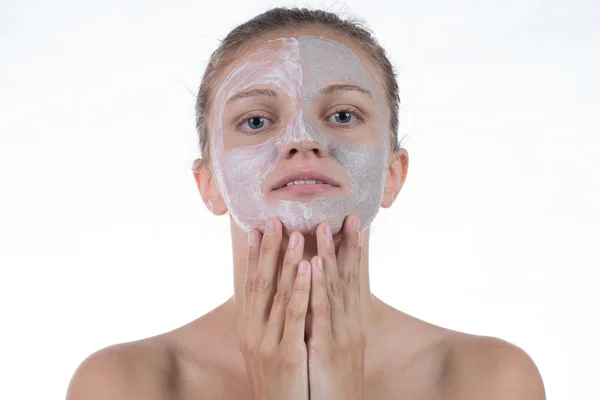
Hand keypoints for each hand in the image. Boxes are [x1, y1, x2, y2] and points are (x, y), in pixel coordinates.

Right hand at [239, 217, 310, 399]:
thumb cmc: (279, 380)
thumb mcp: (267, 347)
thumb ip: (269, 320)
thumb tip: (275, 293)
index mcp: (249, 328)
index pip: (251, 284)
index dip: (255, 256)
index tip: (258, 229)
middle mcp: (254, 331)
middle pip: (262, 282)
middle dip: (269, 250)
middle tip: (275, 219)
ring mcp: (268, 343)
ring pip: (279, 294)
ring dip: (288, 262)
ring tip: (296, 234)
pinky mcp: (287, 355)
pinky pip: (295, 316)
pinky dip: (302, 289)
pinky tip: (309, 268)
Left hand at [306, 214, 365, 399]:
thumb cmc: (333, 383)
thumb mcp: (335, 348)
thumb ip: (329, 322)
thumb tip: (321, 298)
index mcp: (350, 324)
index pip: (352, 280)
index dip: (353, 251)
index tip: (354, 224)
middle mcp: (349, 325)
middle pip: (348, 279)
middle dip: (347, 245)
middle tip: (348, 215)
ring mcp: (340, 335)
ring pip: (334, 288)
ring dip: (329, 256)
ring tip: (325, 228)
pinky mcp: (327, 348)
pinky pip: (320, 312)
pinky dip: (318, 286)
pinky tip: (314, 265)